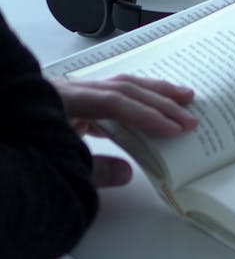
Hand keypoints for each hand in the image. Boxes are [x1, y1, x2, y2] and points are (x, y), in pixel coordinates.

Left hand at [51, 75, 197, 187]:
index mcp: (64, 101)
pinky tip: (148, 108)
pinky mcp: (72, 100)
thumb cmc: (21, 154)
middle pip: (122, 88)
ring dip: (152, 92)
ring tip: (183, 97)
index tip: (174, 130)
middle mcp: (69, 90)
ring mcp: (70, 92)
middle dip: (160, 101)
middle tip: (190, 115)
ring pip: (119, 85)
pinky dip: (134, 99)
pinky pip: (110, 93)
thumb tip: (127, 173)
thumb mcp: (56, 167)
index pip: (114, 103)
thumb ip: (92, 171)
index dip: (146, 115)